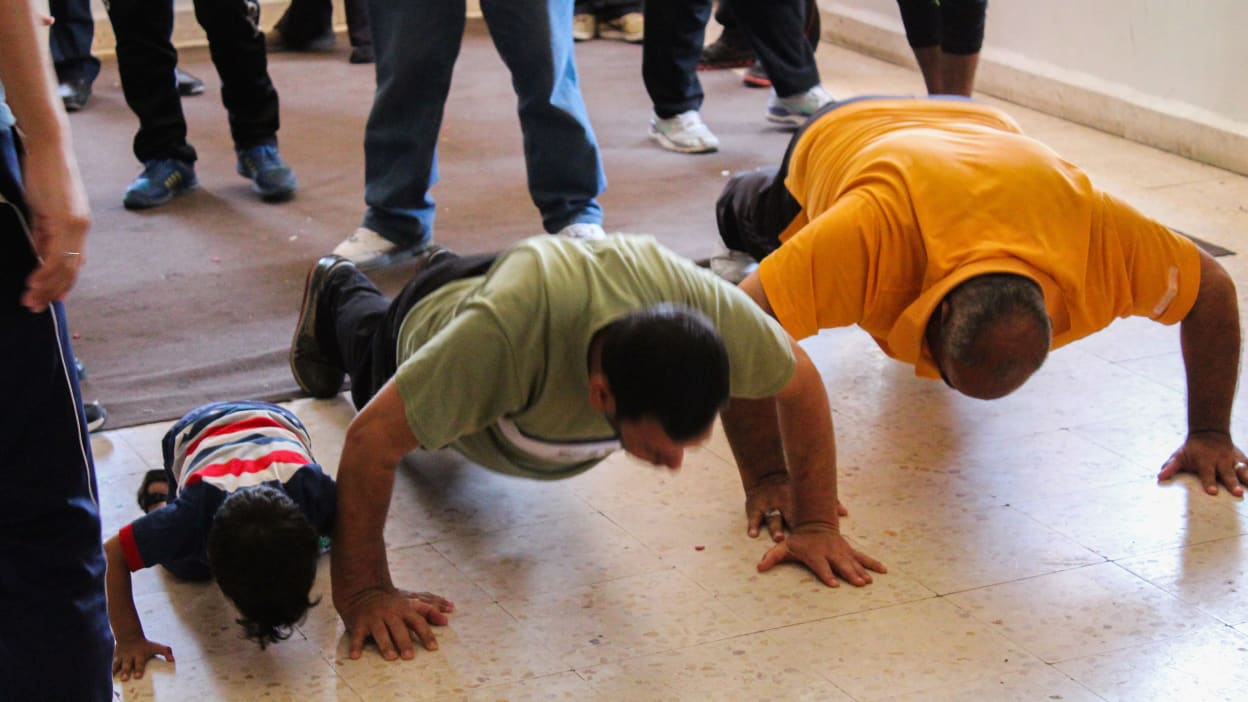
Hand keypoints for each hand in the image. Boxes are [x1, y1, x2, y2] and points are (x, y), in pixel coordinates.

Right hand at [19, 140, 89, 312]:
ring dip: (47, 287)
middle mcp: (82, 228)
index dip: (64, 282)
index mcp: (79, 225)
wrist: (49, 148)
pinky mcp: (67, 221)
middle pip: (71, 269)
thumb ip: (44, 231)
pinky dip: (45, 272)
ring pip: (64, 267)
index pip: (74, 261)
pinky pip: (56, 255)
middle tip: (36, 306)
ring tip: (30, 300)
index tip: (52, 298)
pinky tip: (32, 282)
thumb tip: (39, 252)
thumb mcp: (44, 209)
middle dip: (53, 290)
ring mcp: (77, 225)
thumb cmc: (44, 174)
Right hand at [111, 635, 172, 680]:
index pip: (140, 663)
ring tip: (115, 677)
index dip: (139, 669)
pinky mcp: (116, 658)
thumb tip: (172, 660)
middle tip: (126, 678)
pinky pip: (113, 664)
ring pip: (118, 664)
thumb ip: (166, 652)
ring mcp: (122, 657)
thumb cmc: (145, 645)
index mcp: (140, 654)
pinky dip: (112, 670)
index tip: (138, 676)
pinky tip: (111, 676)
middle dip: (127, 671)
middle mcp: (130, 656)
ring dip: (116, 671)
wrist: (129, 636)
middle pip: (128, 665)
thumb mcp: (156, 646)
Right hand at [338, 586, 453, 660]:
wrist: (363, 591)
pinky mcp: (358, 623)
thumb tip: (447, 620)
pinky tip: (356, 656)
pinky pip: (357, 636)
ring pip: (380, 632)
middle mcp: (389, 614)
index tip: (433, 648)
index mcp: (403, 609)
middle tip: (410, 656)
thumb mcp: (410, 604)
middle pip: (398, 628)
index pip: (418, 622)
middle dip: (404, 642)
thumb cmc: (392, 603)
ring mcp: (373, 618)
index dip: (426, 634)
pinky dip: (356, 646)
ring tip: (392, 657)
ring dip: (386, 645)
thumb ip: (428, 612)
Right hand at [745, 475, 849, 541]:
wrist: (766, 476)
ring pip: (772, 519)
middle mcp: (782, 503)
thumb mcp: (803, 493)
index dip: (811, 521)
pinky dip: (752, 526)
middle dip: (800, 524)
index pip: (805, 513)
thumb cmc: (789, 489)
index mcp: (796, 500)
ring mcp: (768, 506)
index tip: (820, 529)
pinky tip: (752, 534)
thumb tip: (845, 513)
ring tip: (778, 538)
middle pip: (789, 517)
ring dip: (775, 528)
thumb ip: (824, 502)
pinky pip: (753, 517)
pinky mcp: (754, 507)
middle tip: (802, 535)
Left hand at [757, 523, 884, 586]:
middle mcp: (830, 553)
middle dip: (850, 574)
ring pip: (854, 562)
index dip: (827, 574)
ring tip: (869, 581)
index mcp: (815, 554)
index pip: (821, 566)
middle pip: (841, 565)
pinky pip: (863, 557)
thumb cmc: (798, 540)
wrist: (814, 522)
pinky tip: (883, 570)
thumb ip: (772, 557)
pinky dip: (873, 563)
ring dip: (862, 571)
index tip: (834, 583)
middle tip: (860, 583)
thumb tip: (759, 568)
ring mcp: (841, 551)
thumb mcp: (783, 547)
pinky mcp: (850, 550)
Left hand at [1158, 431, 1247, 495]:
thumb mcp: (1179, 456)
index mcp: (1205, 460)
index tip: (1212, 492)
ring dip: (1247, 478)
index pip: (1207, 473)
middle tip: (1237, 493)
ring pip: (1242, 469)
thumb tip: (1159, 477)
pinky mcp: (1242, 459)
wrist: (1209, 432)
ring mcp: (1233, 459)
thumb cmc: (1191, 449)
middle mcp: (1220, 460)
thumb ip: (1171, 467)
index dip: (1209, 482)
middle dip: (1232, 483)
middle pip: (1227, 473)